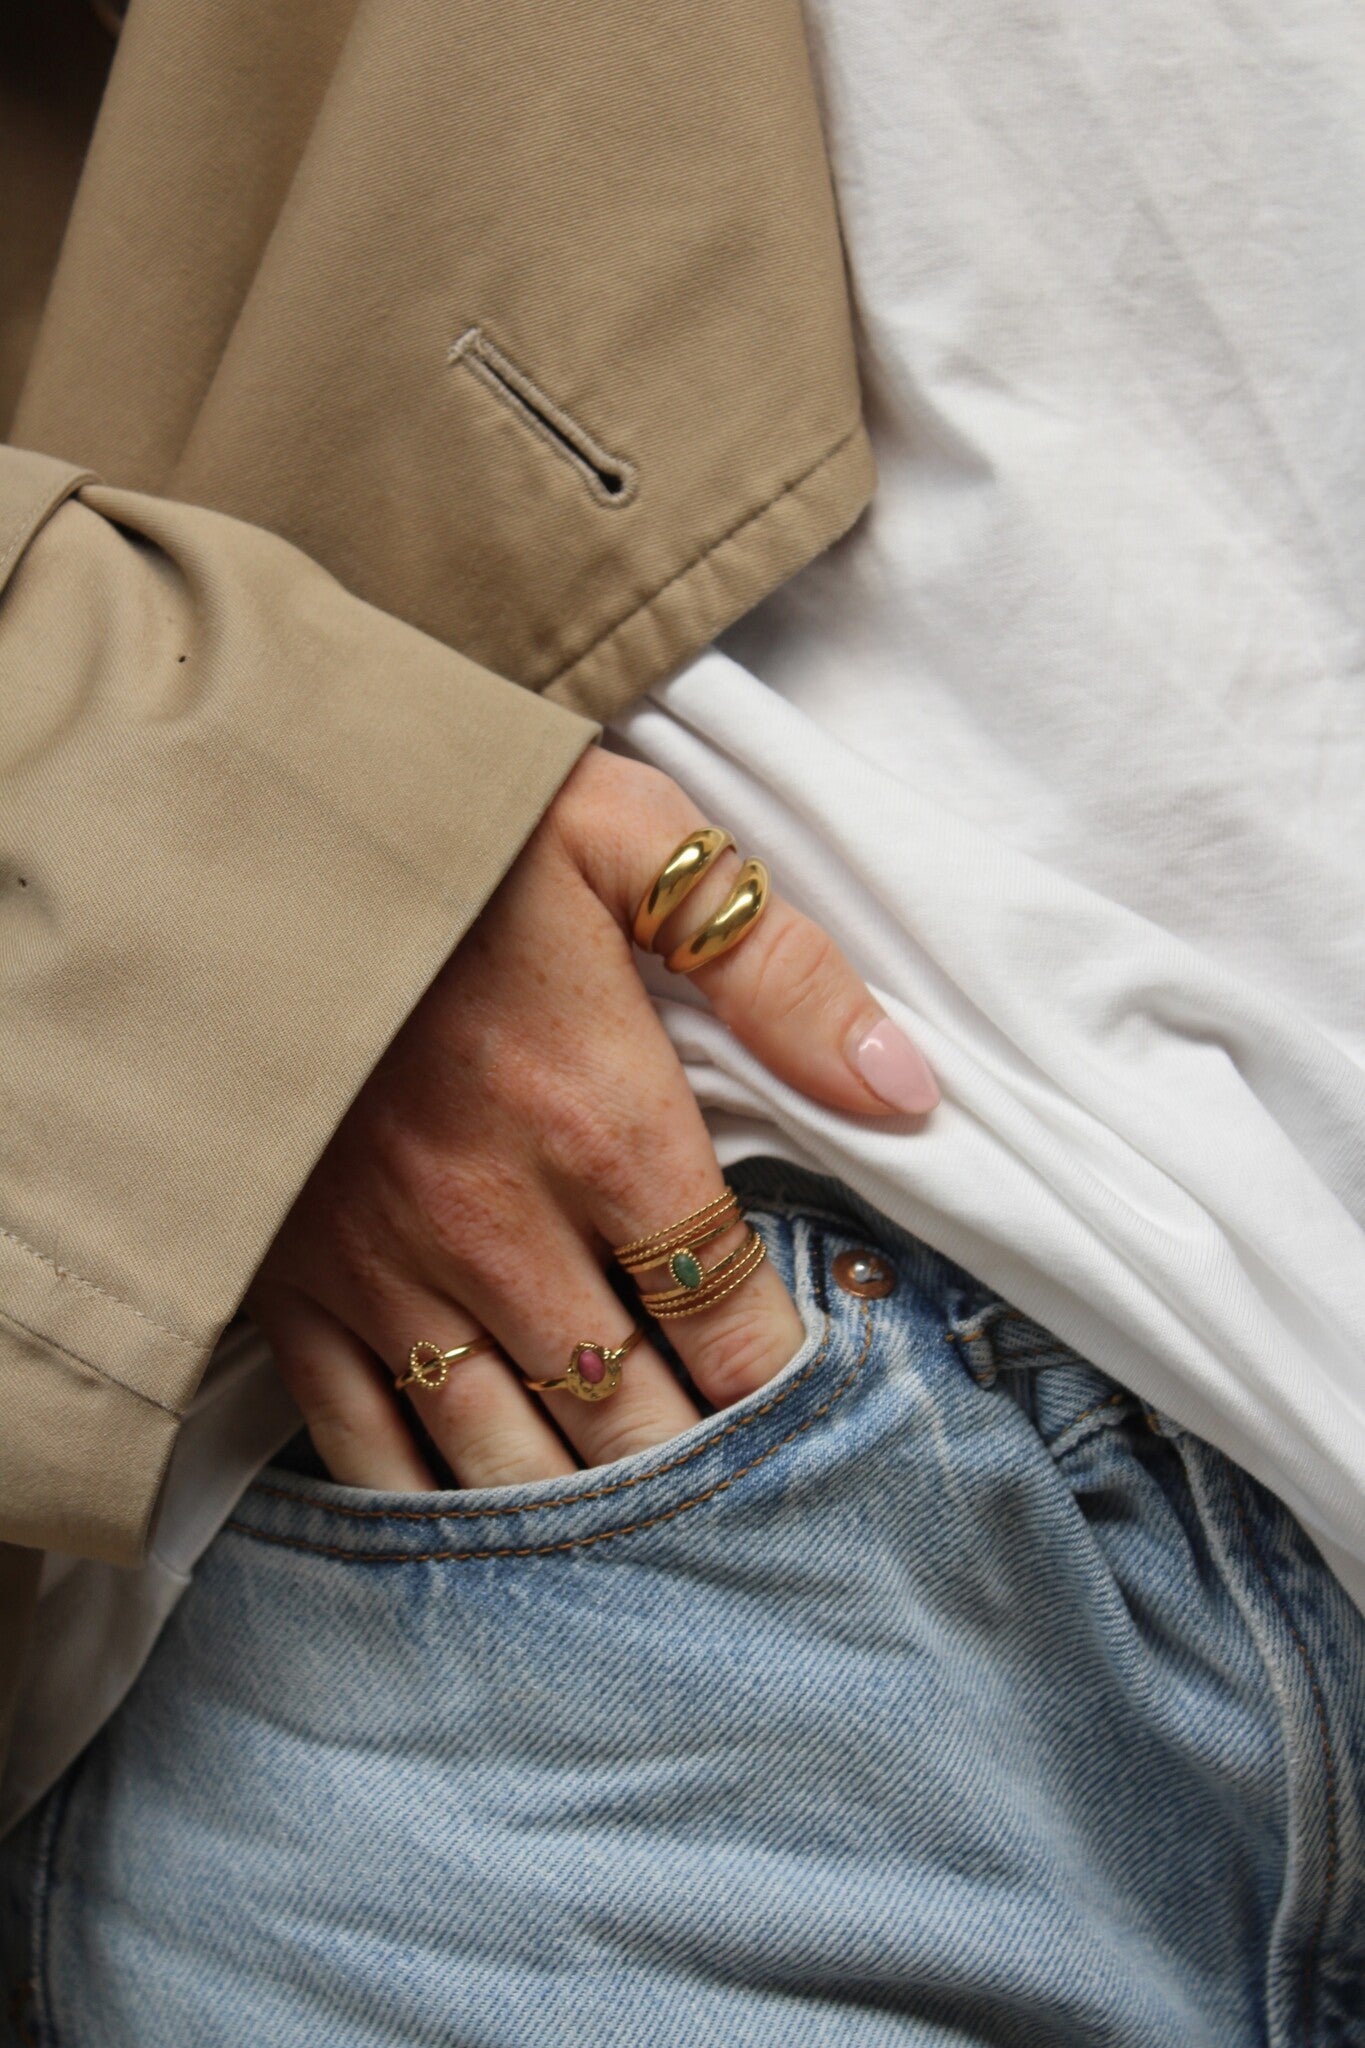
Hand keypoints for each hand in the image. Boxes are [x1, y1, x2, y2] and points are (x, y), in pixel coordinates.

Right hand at [248, 748, 937, 1488]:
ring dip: (581, 1507)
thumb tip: (905, 1088)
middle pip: (631, 1406)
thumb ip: (778, 970)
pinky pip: (361, 1433)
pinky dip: (424, 1496)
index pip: (729, 1312)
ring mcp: (384, 1263)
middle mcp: (500, 1225)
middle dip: (697, 1466)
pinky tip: (473, 1529)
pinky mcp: (292, 1274)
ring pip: (506, 1449)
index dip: (782, 1380)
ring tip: (638, 1546)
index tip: (813, 1412)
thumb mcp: (631, 843)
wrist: (233, 826)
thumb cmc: (449, 830)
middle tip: (744, 1509)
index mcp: (603, 1126)